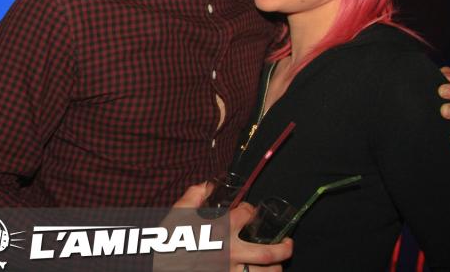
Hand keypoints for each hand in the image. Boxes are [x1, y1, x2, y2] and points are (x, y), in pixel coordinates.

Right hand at [153, 183, 290, 271]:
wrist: (161, 264)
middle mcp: (230, 252)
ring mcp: (229, 270)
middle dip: (283, 248)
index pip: (246, 215)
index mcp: (219, 229)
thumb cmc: (169, 239)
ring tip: (278, 264)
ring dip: (276, 269)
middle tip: (288, 243)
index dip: (250, 210)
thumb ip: (194, 195)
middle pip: (267, 252)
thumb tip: (208, 185)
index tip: (248, 211)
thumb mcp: (178, 212)